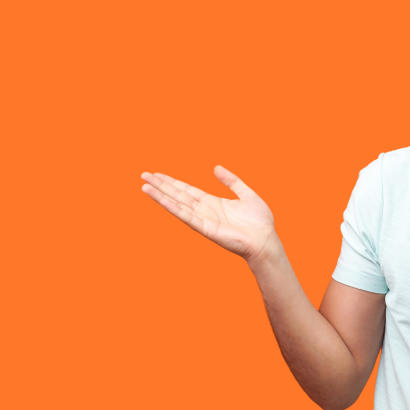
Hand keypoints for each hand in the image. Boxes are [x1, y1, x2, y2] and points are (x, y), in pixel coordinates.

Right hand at [140, 165, 276, 262]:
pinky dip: (172, 207)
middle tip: (144, 175)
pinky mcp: (205, 228)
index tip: (157, 174)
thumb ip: (232, 181)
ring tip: (144, 186)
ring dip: (160, 195)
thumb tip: (216, 168)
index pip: (187, 190)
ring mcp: (203, 220)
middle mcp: (205, 211)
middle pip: (178, 195)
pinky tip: (160, 199)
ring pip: (177, 204)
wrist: (265, 241)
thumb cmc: (259, 223)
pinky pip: (186, 216)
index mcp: (213, 203)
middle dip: (161, 185)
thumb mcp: (247, 194)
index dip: (172, 182)